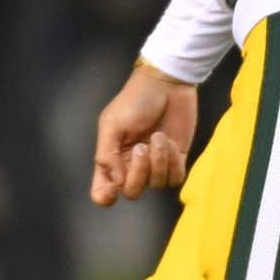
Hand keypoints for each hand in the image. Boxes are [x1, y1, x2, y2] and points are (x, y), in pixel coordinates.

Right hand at [91, 62, 195, 206]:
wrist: (167, 84)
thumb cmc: (135, 100)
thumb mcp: (112, 123)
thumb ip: (107, 155)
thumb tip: (117, 183)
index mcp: (111, 157)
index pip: (103, 190)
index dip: (105, 195)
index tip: (113, 186)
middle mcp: (131, 165)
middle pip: (132, 192)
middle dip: (138, 173)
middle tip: (141, 147)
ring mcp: (155, 164)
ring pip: (155, 184)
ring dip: (158, 160)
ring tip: (158, 136)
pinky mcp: (176, 160)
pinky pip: (175, 179)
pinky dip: (173, 163)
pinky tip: (170, 143)